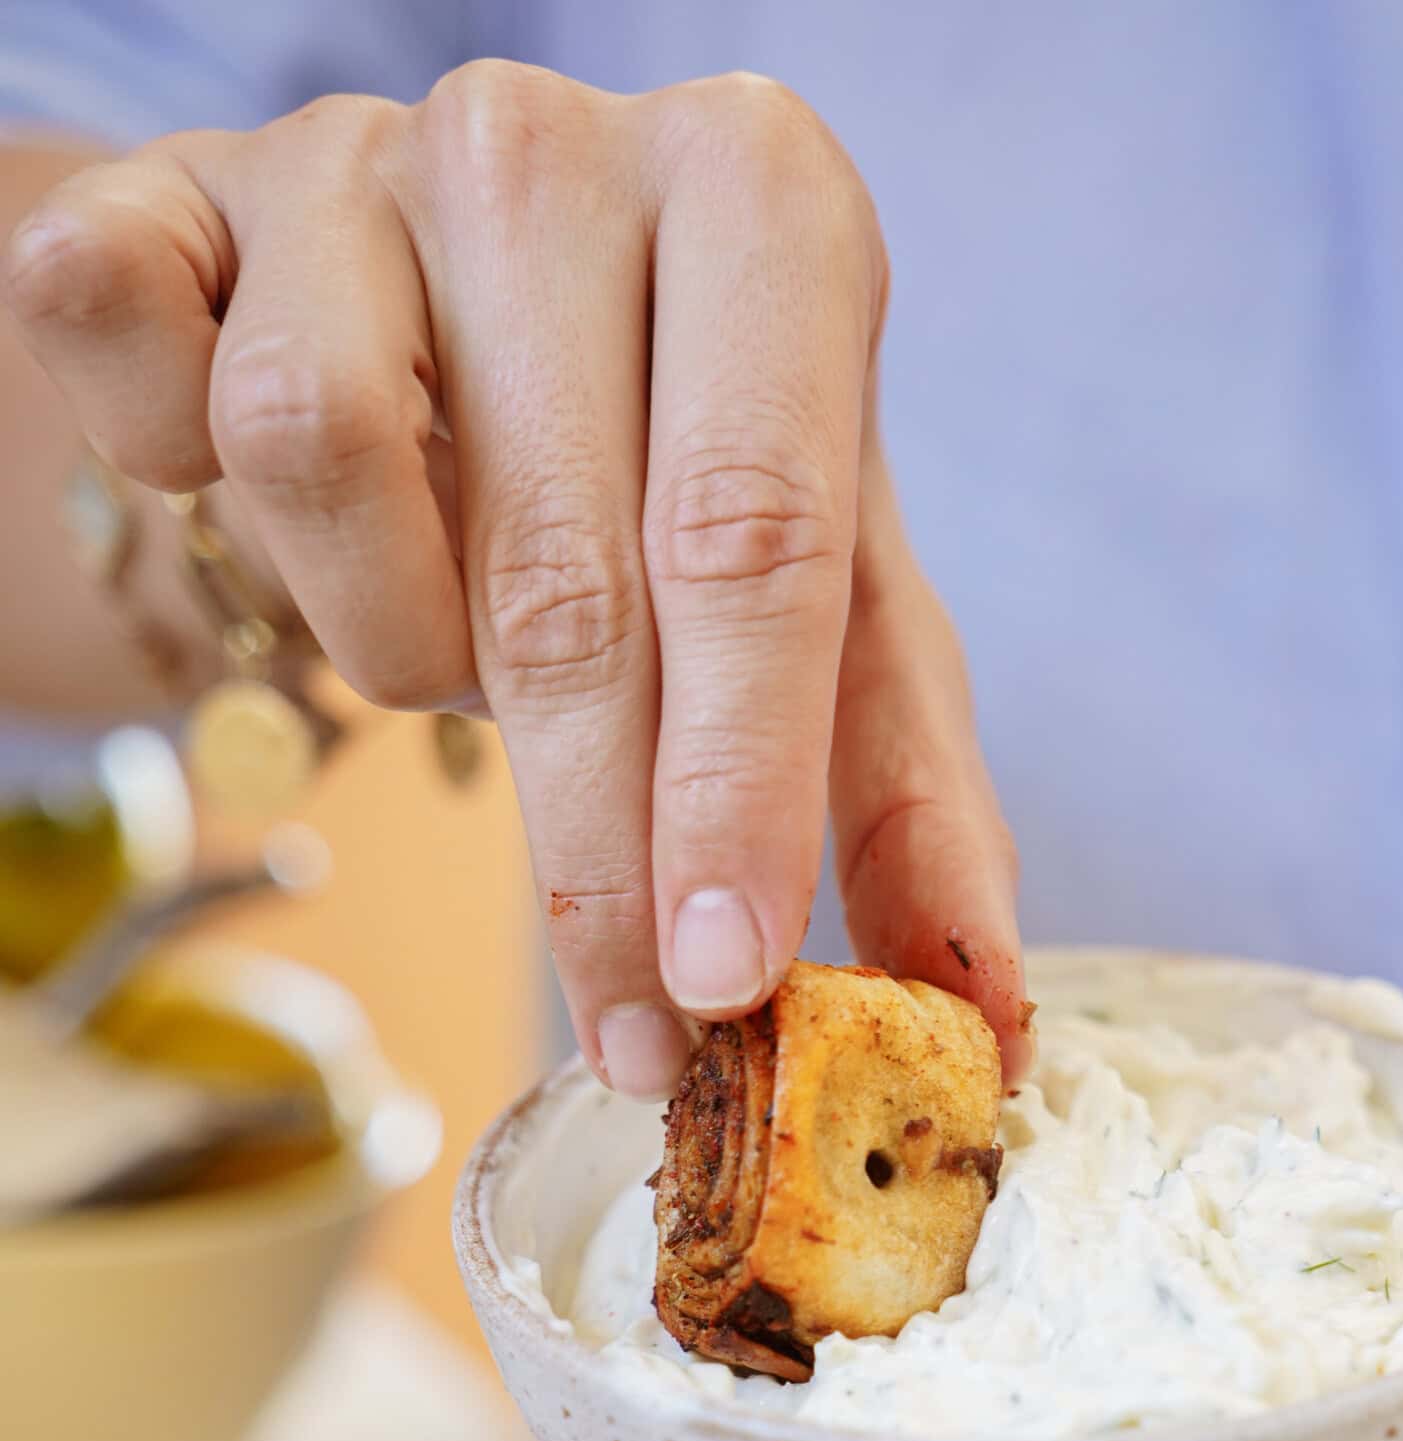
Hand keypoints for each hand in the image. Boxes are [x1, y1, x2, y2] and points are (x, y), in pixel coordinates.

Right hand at [3, 67, 1029, 1088]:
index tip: (722, 982)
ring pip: (323, 476)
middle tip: (630, 1028)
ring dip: (396, 645)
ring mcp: (346, 154)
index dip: (738, 785)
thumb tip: (976, 1011)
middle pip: (562, 571)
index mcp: (762, 204)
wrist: (438, 301)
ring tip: (459, 635)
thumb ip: (904, 791)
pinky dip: (187, 484)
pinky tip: (293, 522)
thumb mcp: (822, 603)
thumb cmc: (665, 461)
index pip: (755, 536)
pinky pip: (130, 361)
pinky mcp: (165, 189)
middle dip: (600, 851)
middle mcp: (557, 153)